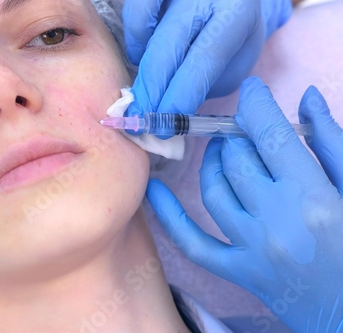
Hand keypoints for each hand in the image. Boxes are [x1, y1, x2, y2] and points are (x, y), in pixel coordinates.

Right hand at [123, 0, 291, 121]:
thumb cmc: (232, 33)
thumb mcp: (237, 59)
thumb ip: (210, 82)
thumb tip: (172, 107)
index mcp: (235, 15)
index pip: (204, 60)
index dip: (181, 95)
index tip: (166, 125)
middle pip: (168, 47)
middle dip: (152, 90)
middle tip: (140, 119)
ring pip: (146, 31)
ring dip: (143, 69)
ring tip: (147, 90)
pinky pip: (134, 14)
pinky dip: (134, 40)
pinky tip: (142, 55)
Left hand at [146, 77, 342, 331]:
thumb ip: (330, 142)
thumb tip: (305, 97)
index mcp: (312, 198)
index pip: (270, 136)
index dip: (256, 105)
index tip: (251, 91)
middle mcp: (276, 223)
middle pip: (237, 160)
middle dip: (238, 135)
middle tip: (245, 129)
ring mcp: (251, 250)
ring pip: (214, 191)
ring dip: (213, 162)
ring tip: (223, 149)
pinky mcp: (239, 272)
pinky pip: (192, 242)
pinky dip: (169, 216)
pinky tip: (156, 190)